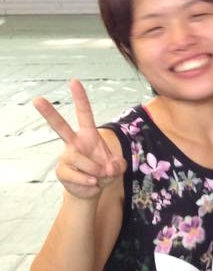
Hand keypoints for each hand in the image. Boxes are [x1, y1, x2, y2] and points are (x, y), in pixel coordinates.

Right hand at [32, 79, 125, 199]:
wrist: (94, 189)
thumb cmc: (105, 172)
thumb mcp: (118, 167)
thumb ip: (118, 165)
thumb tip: (108, 168)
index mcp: (89, 135)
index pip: (84, 114)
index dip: (80, 98)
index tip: (74, 81)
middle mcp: (74, 143)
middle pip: (60, 126)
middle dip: (48, 113)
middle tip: (36, 99)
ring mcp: (66, 157)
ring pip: (79, 159)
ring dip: (95, 170)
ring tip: (99, 176)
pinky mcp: (62, 171)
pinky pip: (77, 175)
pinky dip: (89, 182)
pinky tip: (92, 183)